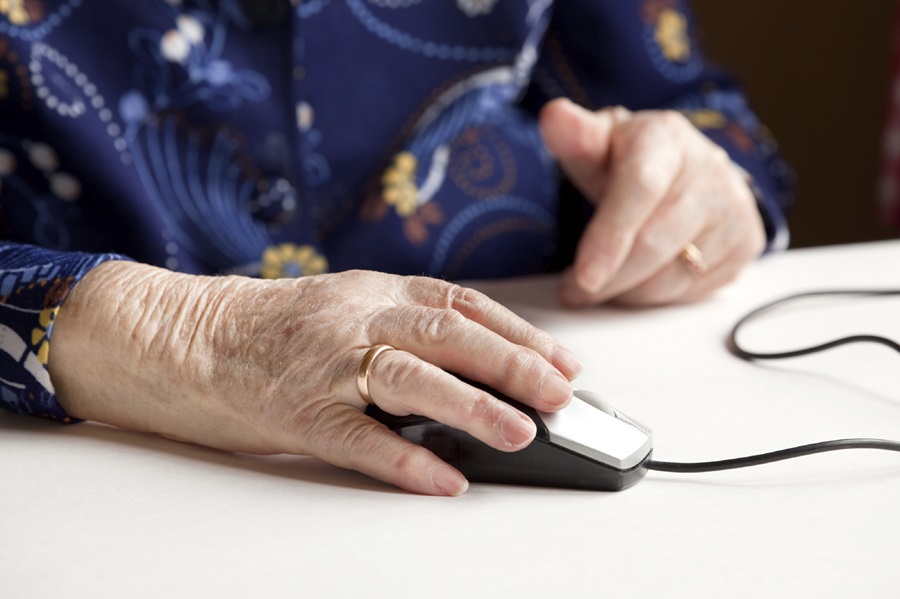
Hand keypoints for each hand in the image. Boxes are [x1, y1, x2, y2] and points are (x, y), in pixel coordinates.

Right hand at [49, 261, 581, 495]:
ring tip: (519, 432)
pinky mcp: (298, 411)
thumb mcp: (349, 303)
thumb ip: (406, 323)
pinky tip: (443, 480)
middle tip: (558, 393)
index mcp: (377, 291)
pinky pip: (357, 438)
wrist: (193, 337)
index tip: (561, 359)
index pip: (462, 304)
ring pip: (409, 378)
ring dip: (470, 406)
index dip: (518, 332)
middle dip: (510, 362)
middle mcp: (358, 319)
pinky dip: (404, 460)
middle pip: (447, 333)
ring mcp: (327, 364)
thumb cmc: (278, 327)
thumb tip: (480, 365)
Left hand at [539, 98, 765, 306]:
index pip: (640, 190)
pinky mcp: (747, 245)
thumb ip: (574, 137)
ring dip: (628, 292)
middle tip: (575, 290)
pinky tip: (639, 281)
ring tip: (603, 283)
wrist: (685, 172)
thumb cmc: (631, 162)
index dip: (610, 235)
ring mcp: (735, 208)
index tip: (584, 277)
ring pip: (672, 277)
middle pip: (654, 243)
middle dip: (608, 278)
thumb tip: (554, 117)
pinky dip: (656, 297)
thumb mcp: (599, 144)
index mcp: (667, 139)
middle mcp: (711, 170)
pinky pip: (692, 291)